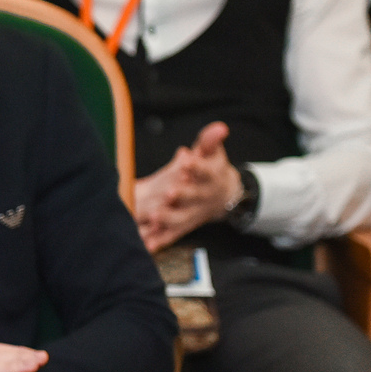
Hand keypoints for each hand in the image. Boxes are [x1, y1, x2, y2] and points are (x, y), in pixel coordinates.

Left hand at [132, 121, 238, 251]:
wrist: (222, 196)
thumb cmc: (211, 170)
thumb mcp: (212, 153)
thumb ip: (210, 141)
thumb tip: (220, 127)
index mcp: (210, 177)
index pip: (205, 170)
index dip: (196, 166)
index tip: (187, 161)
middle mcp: (202, 197)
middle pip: (192, 196)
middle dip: (182, 194)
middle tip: (169, 191)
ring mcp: (191, 213)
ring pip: (181, 218)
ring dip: (168, 218)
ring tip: (155, 215)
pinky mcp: (182, 227)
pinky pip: (170, 235)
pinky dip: (160, 240)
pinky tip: (148, 244)